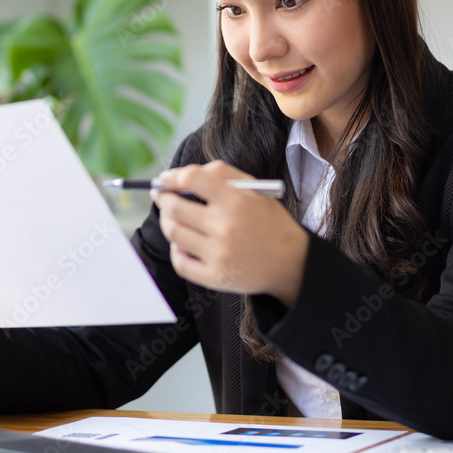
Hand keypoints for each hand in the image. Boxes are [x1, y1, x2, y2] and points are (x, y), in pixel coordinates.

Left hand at [150, 160, 308, 305]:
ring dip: (167, 222)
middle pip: (175, 207)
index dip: (173, 177)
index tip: (166, 179)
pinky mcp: (216, 277)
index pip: (192, 179)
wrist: (291, 263)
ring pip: (174, 233)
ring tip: (172, 218)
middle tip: (161, 196)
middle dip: (163, 198)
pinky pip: (180, 263)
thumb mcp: (255, 189)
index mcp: (237, 201)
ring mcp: (219, 255)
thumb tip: (182, 174)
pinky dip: (176, 251)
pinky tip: (182, 243)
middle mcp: (226, 227)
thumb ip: (222, 174)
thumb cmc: (269, 222)